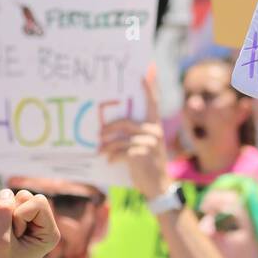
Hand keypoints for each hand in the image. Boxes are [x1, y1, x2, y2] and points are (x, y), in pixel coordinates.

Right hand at [0, 188, 61, 257]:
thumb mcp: (0, 241)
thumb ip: (3, 214)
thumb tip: (6, 192)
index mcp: (50, 233)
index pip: (38, 202)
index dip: (20, 216)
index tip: (16, 238)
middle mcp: (43, 225)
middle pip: (26, 196)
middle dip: (11, 213)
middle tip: (9, 236)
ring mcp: (30, 221)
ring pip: (14, 197)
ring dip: (1, 214)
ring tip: (1, 235)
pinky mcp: (16, 219)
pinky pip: (4, 202)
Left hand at [98, 68, 170, 199]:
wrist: (158, 187)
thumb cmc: (148, 166)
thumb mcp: (146, 147)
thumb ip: (135, 135)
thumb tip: (110, 129)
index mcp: (154, 126)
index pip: (152, 103)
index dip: (149, 87)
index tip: (146, 71)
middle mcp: (153, 132)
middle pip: (126, 122)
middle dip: (109, 128)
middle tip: (99, 134)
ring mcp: (149, 143)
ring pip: (121, 139)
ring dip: (108, 146)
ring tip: (100, 151)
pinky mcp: (141, 155)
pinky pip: (121, 152)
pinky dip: (113, 157)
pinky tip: (111, 162)